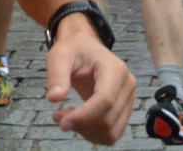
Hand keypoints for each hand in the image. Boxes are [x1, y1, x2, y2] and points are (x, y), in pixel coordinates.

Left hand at [43, 17, 136, 143]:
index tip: (62, 122)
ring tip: (66, 118)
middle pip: (108, 119)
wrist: (84, 48)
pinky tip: (77, 121)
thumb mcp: (59, 55)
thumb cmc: (73, 49)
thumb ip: (56, 75)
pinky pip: (112, 133)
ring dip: (86, 132)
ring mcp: (128, 98)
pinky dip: (93, 134)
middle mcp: (127, 84)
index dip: (84, 116)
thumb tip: (55, 98)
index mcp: (115, 69)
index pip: (106, 100)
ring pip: (112, 131)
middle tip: (57, 117)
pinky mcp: (124, 109)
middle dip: (81, 124)